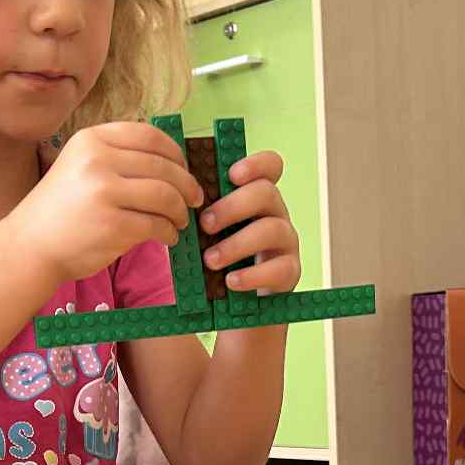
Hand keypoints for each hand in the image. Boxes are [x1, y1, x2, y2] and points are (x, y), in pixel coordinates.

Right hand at [15, 122, 202, 285]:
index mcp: (92, 139)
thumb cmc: (61, 210)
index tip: (185, 169)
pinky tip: (168, 237)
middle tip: (195, 200)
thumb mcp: (80, 165)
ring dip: (181, 211)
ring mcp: (105, 193)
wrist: (29, 246)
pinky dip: (170, 233)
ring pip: (166, 196)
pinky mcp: (114, 226)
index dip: (176, 153)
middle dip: (187, 185)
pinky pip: (158, 225)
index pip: (150, 136)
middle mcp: (98, 161)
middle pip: (164, 167)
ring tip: (180, 221)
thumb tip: (171, 162)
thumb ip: (117, 156)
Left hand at [199, 149, 300, 300]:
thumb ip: (203, 213)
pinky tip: (230, 281)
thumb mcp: (212, 230)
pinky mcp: (289, 270)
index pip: (270, 166)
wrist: (240, 300)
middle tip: (205, 225)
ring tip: (210, 260)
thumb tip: (175, 199)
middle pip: (266, 193)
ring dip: (236, 244)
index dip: (256, 164)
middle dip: (232, 207)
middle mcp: (277, 213)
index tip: (232, 174)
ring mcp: (286, 241)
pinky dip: (251, 275)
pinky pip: (278, 268)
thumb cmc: (222, 256)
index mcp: (258, 196)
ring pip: (271, 229)